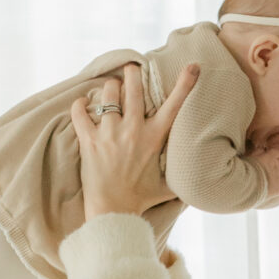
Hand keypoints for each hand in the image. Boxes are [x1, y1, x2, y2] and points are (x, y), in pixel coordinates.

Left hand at [69, 59, 199, 219]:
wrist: (113, 212)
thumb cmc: (140, 200)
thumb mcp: (166, 187)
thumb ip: (179, 176)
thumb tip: (199, 177)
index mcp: (154, 138)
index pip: (174, 105)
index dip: (185, 83)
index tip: (193, 66)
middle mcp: (133, 130)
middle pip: (133, 88)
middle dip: (132, 73)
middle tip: (130, 69)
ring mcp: (110, 134)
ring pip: (108, 94)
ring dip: (108, 89)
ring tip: (108, 91)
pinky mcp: (89, 141)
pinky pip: (80, 112)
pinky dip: (79, 106)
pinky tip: (81, 105)